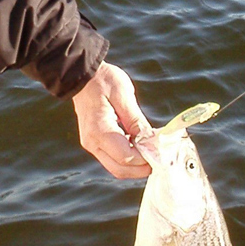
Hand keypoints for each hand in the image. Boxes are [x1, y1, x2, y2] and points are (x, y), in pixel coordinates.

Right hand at [72, 61, 151, 178]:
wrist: (82, 75)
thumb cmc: (103, 81)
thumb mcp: (124, 95)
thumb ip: (136, 121)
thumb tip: (151, 141)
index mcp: (99, 131)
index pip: (126, 158)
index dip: (145, 160)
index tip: (162, 153)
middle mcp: (92, 143)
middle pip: (120, 170)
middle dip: (141, 169)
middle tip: (160, 158)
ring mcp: (91, 144)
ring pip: (116, 167)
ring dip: (135, 165)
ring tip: (151, 152)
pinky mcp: (94, 143)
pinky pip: (112, 158)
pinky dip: (128, 158)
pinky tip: (139, 146)